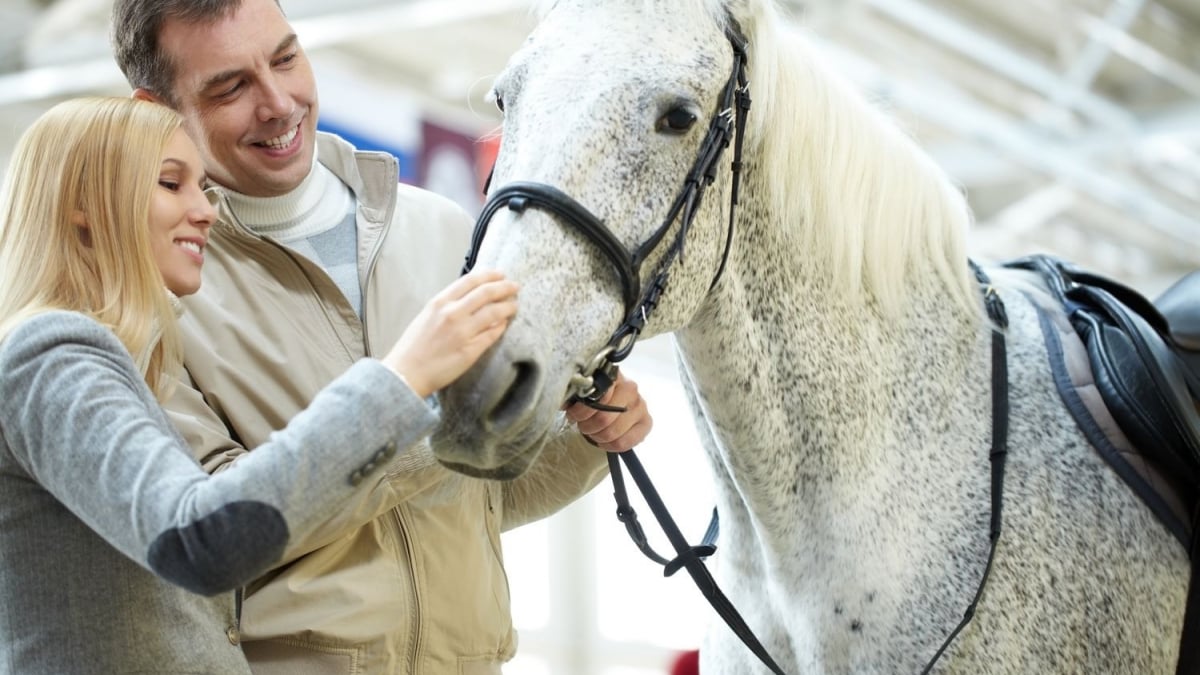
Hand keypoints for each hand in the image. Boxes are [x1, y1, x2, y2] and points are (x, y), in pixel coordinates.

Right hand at [383, 270, 517, 397]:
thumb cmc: (414, 346)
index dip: (490, 275)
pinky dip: (501, 326)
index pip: (471, 280)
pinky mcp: (470, 350)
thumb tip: (470, 295)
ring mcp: (463, 332)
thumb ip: (448, 304)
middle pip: (487, 293)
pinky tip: (505, 323)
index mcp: (440, 302)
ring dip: (508, 306)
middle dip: (505, 287)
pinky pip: (492, 334)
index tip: (501, 274)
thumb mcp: (427, 315)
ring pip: (494, 312)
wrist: (406, 373)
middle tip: (515, 287)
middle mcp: (452, 313)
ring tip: (514, 305)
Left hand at [564, 372, 651, 451]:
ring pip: (612, 432)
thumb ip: (574, 394)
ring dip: (597, 436)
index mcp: (613, 376)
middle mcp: (631, 388)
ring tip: (593, 432)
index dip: (581, 411)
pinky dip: (610, 446)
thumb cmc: (595, 398)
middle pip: (604, 418)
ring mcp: (641, 405)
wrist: (613, 405)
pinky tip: (604, 441)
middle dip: (588, 426)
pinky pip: (625, 442)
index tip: (573, 415)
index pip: (597, 396)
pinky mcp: (646, 422)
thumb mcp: (583, 392)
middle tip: (583, 426)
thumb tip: (563, 402)